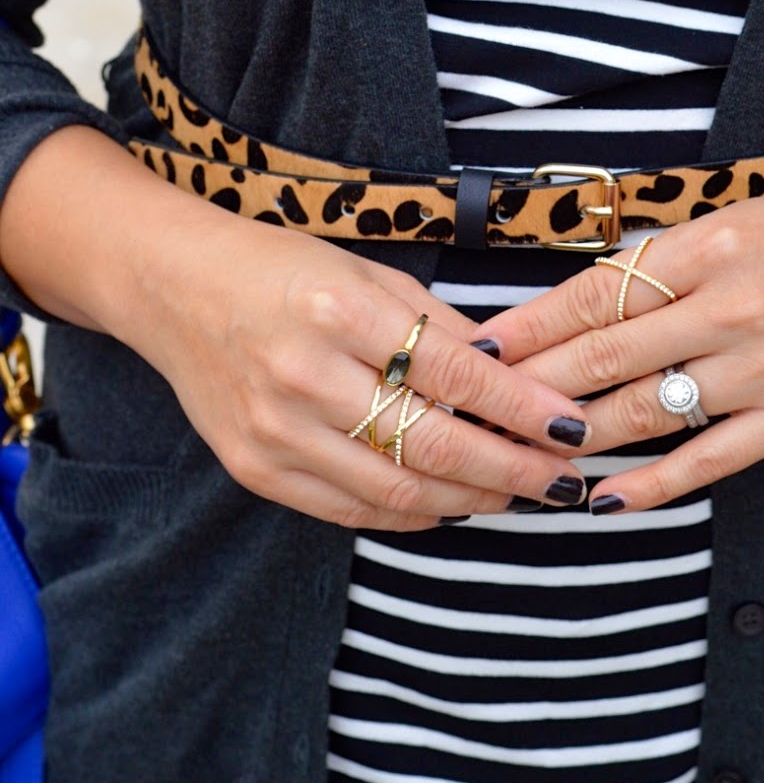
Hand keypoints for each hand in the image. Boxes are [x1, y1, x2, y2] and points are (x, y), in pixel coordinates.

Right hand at [109, 197, 591, 529]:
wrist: (173, 287)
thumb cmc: (280, 269)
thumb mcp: (365, 270)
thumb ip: (436, 323)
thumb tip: (512, 374)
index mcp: (340, 307)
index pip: (455, 370)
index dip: (522, 406)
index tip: (572, 425)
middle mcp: (304, 373)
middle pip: (431, 441)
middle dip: (511, 468)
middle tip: (563, 478)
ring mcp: (275, 430)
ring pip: (395, 488)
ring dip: (470, 498)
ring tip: (517, 493)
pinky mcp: (255, 469)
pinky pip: (349, 510)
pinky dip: (409, 513)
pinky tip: (449, 503)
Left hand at [475, 166, 763, 512]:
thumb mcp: (730, 220)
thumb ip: (658, 261)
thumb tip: (572, 302)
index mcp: (708, 246)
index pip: (596, 293)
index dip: (531, 326)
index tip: (481, 348)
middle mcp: (733, 306)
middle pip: (607, 355)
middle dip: (534, 385)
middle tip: (478, 408)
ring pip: (647, 412)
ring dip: (577, 435)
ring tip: (523, 451)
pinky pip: (710, 459)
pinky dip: (652, 484)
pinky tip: (604, 497)